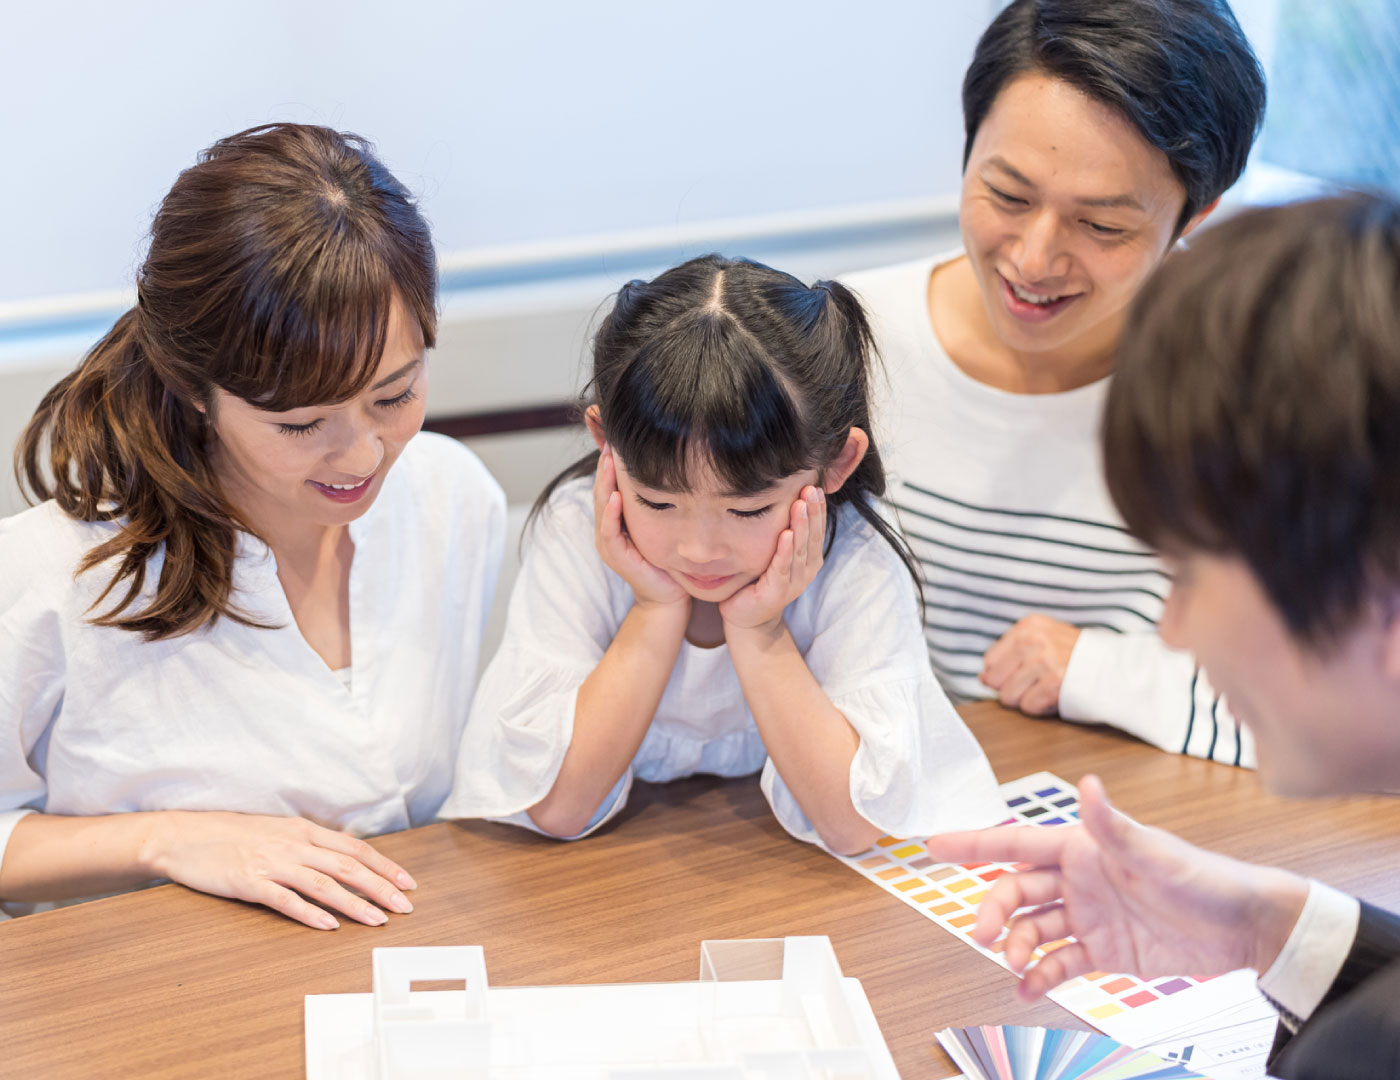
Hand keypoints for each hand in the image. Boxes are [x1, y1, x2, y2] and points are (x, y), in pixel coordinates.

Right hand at [145, 811, 416, 929]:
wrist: (183, 836)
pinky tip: (329, 926)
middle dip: (381, 887)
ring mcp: (272, 863)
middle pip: (348, 866)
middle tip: (406, 905)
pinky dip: (310, 913)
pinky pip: (286, 900)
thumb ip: (307, 843)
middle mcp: (293, 844)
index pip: (354, 847)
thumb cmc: (230, 834)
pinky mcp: (249, 882)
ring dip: (354, 904)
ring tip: (377, 920)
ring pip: (324, 884)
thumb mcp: (276, 831)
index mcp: (303, 830)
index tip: (407, 881)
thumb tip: (340, 858)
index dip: (384, 865)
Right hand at [593, 447, 688, 608]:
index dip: (609, 456)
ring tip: (609, 459)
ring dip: (604, 482)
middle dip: (604, 462)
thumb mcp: (664, 520)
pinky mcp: (617, 557)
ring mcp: (609, 542)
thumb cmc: (668, 557)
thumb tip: (673, 464)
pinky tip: (617, 496)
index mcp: (617, 516)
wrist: (670, 596)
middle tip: (609, 436)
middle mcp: (608, 526)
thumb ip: (662, 496)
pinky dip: (610, 512)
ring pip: (601, 504)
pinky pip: (609, 532)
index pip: (609, 479)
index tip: (612, 431)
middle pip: (601, 487)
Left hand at [720, 486, 825, 632]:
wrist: (748, 616)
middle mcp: (807, 570)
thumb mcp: (777, 553)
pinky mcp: (778, 591)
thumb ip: (786, 532)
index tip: (815, 486)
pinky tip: (787, 535)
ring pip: (800, 549)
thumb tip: (786, 499)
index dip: (817, 508)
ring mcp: (794, 582)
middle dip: (812, 511)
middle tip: (810, 489)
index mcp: (809, 559)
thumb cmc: (761, 580)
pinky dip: (785, 551)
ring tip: (800, 505)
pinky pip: (782, 567)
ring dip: (801, 526)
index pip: (817, 529)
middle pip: (812, 536)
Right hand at [924, 776, 1308, 999]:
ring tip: (1014, 964)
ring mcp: (1089, 915)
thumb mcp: (1155, 854)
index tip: (934, 845)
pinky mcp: (1104, 950)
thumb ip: (1113, 826)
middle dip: (993, 909)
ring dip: (1016, 945)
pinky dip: (1040, 975)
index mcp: (1083, 847)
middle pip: (1016, 891)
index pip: (1016, 842)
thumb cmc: (1205, 880)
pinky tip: (1028, 987)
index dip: (974, 843)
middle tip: (981, 934)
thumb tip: (1087, 785)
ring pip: (1032, 929)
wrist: (1245, 928)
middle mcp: (1079, 879)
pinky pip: (1059, 961)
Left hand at [981, 615, 1080, 715]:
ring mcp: (1045, 660)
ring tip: (1047, 688)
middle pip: (995, 680)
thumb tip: (983, 678)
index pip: (990, 660)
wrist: (1115, 668)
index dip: (1001, 676)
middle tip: (1036, 684)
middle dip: (1012, 689)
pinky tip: (1055, 696)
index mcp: (1029, 626)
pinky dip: (1040, 707)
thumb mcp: (1044, 640)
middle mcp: (1034, 639)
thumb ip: (1011, 654)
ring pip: (1009, 696)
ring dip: (1027, 699)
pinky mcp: (1054, 682)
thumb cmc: (1076, 657)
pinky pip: (1028, 706)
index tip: (1022, 675)